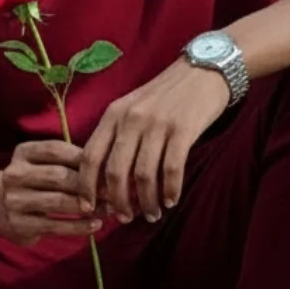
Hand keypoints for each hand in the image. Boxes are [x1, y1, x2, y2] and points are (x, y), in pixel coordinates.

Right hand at [0, 140, 103, 245]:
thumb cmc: (35, 182)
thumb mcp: (45, 164)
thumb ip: (71, 162)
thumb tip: (108, 168)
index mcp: (23, 153)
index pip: (57, 150)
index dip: (84, 158)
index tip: (108, 167)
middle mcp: (14, 174)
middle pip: (59, 176)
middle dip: (89, 184)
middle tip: (112, 192)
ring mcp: (14, 200)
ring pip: (59, 201)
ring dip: (88, 206)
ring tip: (108, 209)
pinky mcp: (20, 225)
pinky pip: (56, 225)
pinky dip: (80, 226)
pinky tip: (96, 225)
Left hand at [78, 58, 232, 223]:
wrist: (203, 70)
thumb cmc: (166, 96)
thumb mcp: (132, 108)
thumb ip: (118, 137)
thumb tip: (106, 182)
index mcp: (113, 114)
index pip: (89, 157)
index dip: (86, 187)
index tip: (89, 207)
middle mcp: (131, 119)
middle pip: (115, 172)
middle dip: (117, 202)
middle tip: (124, 218)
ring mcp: (157, 123)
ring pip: (143, 175)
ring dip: (146, 202)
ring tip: (151, 214)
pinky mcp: (183, 128)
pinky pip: (172, 169)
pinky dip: (170, 190)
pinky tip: (170, 200)